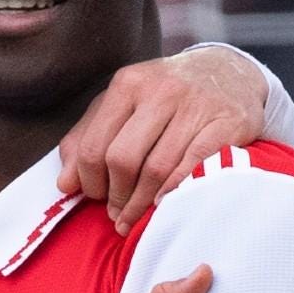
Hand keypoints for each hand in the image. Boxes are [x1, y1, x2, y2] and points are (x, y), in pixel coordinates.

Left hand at [55, 46, 267, 232]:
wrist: (229, 73)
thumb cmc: (165, 96)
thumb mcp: (121, 105)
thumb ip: (87, 138)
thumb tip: (64, 184)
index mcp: (128, 84)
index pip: (95, 145)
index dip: (90, 181)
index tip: (95, 197)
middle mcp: (160, 90)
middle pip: (123, 159)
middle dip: (116, 195)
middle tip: (116, 214)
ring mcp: (195, 106)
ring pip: (158, 168)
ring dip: (141, 204)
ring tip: (133, 219)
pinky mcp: (226, 123)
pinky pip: (193, 167)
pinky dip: (174, 192)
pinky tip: (163, 206)